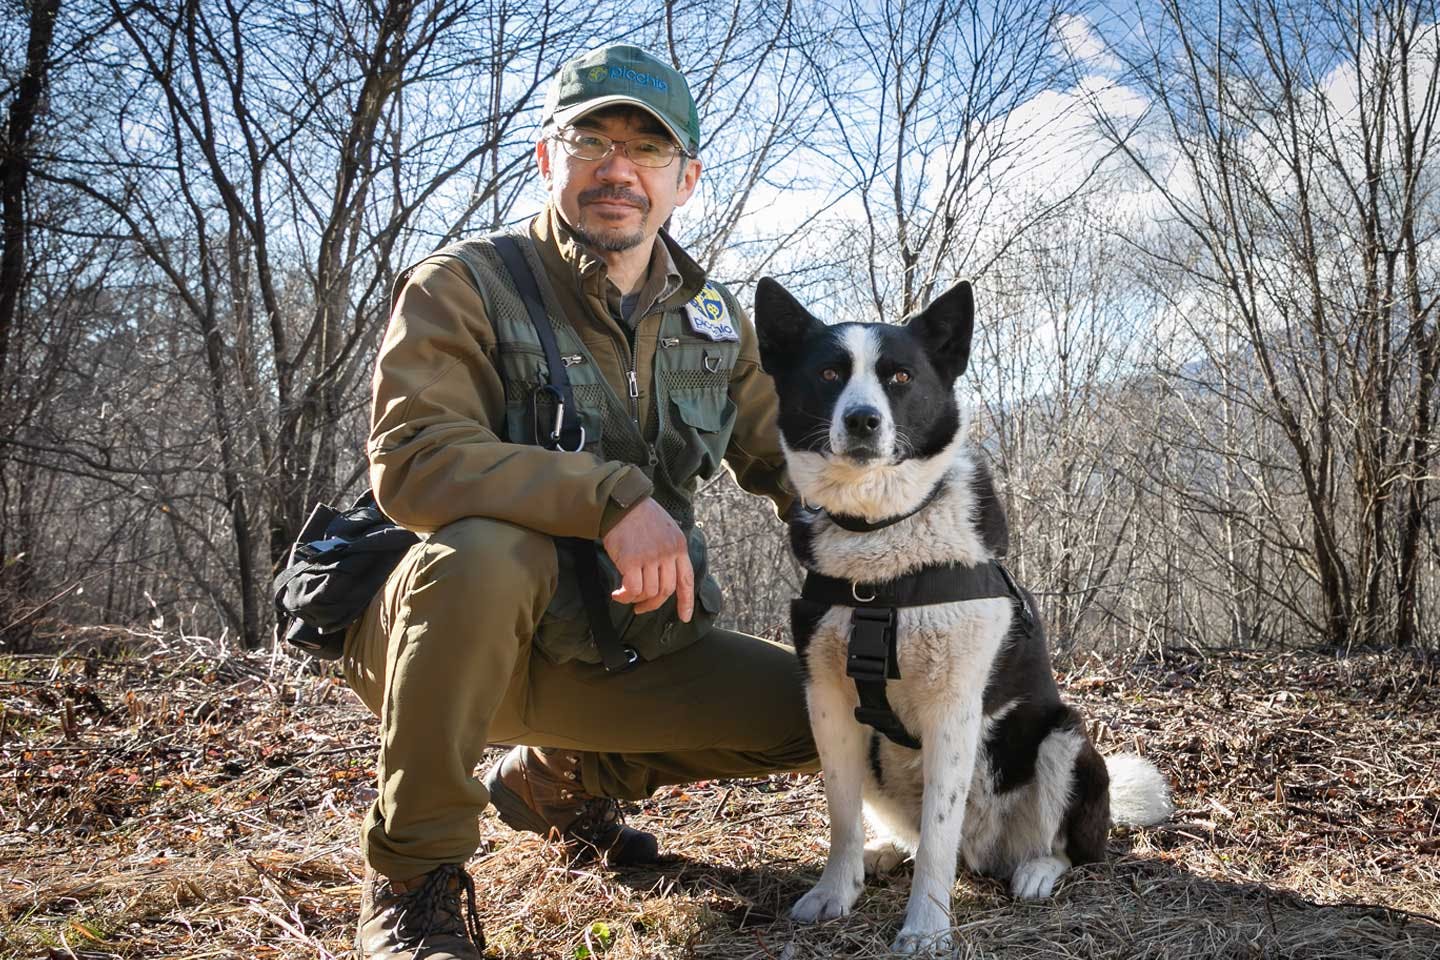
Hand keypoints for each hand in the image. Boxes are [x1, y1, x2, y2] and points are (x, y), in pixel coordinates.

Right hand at [601, 498, 694, 621]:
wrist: (622, 504)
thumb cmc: (641, 516)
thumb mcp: (666, 530)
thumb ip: (670, 551)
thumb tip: (666, 576)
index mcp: (679, 547)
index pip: (687, 580)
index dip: (686, 602)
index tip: (684, 617)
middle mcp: (668, 553)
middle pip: (666, 590)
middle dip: (653, 604)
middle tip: (641, 607)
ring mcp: (651, 557)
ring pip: (649, 592)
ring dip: (636, 599)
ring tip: (625, 595)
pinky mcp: (632, 560)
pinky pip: (633, 589)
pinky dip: (625, 596)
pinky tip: (617, 594)